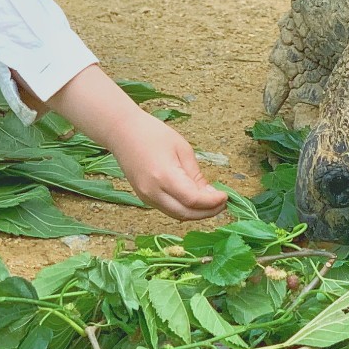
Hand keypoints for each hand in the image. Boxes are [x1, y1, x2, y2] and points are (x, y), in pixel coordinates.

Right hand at [39, 65, 227, 219]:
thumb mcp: (182, 149)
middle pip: (185, 214)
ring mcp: (146, 197)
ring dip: (196, 213)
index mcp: (164, 177)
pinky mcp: (143, 197)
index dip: (212, 202)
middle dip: (208, 212)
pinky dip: (184, 209)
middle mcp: (153, 192)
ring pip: (176, 215)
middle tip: (222, 203)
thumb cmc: (153, 134)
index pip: (193, 200)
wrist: (122, 133)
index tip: (226, 196)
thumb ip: (196, 174)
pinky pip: (168, 209)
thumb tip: (210, 193)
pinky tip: (195, 200)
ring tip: (212, 202)